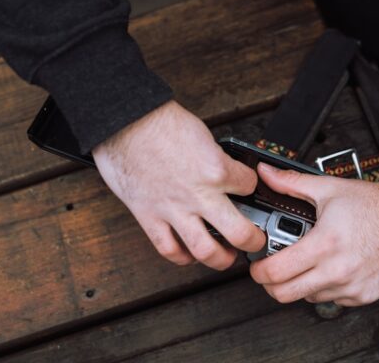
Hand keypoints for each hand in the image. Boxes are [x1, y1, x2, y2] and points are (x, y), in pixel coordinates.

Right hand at [93, 100, 264, 269]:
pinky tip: (189, 255)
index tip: (250, 191)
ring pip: (206, 250)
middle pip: (240, 233)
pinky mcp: (149, 216)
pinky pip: (169, 248)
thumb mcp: (202, 134)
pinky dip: (182, 257)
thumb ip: (215, 159)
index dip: (252, 187)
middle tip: (256, 241)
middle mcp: (199, 194)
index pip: (250, 186)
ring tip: (226, 257)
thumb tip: (224, 169)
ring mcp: (174, 209)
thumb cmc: (158, 121)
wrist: (123, 120)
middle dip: (254, 241)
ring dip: (221, 259)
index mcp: (216, 169)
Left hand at [249, 163, 378, 305]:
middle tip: (272, 271)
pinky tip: (330, 269)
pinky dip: (325, 288)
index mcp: (324, 244)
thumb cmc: (373, 205)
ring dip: (301, 284)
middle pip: (286, 294)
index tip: (257, 266)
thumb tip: (265, 174)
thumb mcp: (327, 189)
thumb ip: (290, 183)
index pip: (277, 272)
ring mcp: (352, 286)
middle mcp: (338, 270)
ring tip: (306, 264)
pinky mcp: (365, 295)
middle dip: (272, 284)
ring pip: (308, 298)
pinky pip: (333, 300)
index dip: (259, 271)